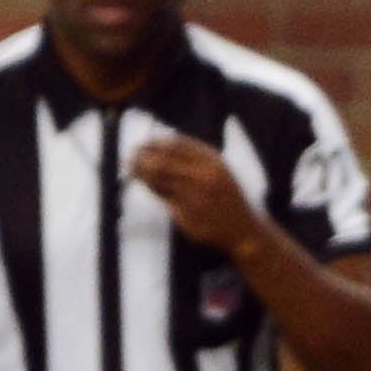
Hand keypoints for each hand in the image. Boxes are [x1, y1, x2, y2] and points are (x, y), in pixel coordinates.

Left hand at [127, 134, 269, 252]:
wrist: (242, 229)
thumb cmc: (226, 195)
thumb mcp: (219, 169)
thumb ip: (195, 155)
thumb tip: (161, 142)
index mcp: (213, 162)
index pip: (176, 145)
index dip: (154, 143)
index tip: (142, 143)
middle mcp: (204, 177)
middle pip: (163, 162)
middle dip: (142, 157)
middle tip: (129, 155)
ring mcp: (195, 197)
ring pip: (159, 180)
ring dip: (141, 172)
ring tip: (131, 167)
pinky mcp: (186, 215)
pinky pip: (162, 197)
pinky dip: (150, 188)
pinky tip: (144, 183)